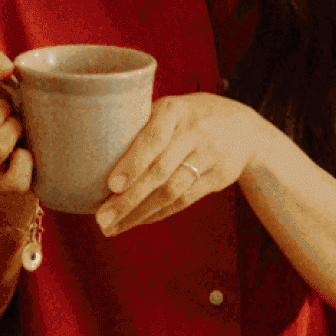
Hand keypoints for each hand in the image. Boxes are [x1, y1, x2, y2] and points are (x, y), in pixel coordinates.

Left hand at [94, 92, 274, 236]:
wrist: (244, 127)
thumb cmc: (189, 116)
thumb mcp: (170, 108)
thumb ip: (141, 127)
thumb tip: (92, 154)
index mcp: (174, 110)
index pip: (152, 139)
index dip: (132, 163)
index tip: (111, 185)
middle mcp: (194, 132)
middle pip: (159, 172)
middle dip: (128, 199)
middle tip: (101, 218)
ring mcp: (210, 156)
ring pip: (171, 191)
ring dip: (139, 213)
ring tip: (113, 226)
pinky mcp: (218, 178)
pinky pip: (184, 201)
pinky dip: (157, 214)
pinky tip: (137, 221)